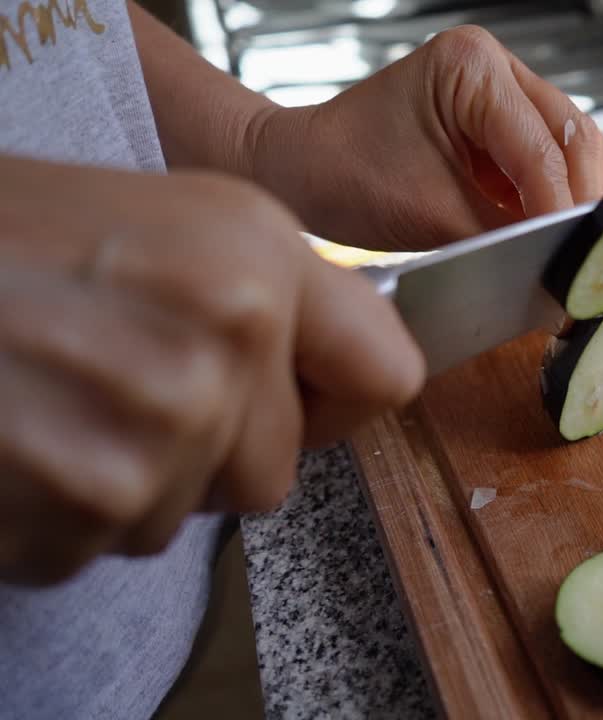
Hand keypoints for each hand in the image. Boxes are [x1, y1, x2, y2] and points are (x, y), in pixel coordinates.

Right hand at [0, 156, 424, 584]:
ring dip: (122, 481)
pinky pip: (99, 545)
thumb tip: (331, 373)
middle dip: (207, 450)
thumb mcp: (165, 219)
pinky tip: (17, 440)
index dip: (338, 400)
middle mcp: (227, 335)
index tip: (303, 400)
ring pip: (182, 514)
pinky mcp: (87, 500)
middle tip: (120, 383)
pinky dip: (54, 514)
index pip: (388, 374)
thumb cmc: (1, 234)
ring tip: (53, 398)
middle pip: (276, 470)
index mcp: (259, 253)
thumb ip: (265, 296)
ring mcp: (160, 425)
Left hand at [245, 25, 602, 250]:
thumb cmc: (345, 178)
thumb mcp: (433, 215)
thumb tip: (561, 264)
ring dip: (572, 198)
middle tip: (587, 256)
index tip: (576, 260)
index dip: (562, 209)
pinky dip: (551, 196)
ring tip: (572, 248)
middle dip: (580, 199)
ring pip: (569, 145)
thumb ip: (505, 234)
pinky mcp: (499, 117)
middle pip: (573, 135)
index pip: (542, 147)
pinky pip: (546, 157)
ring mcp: (499, 86)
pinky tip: (550, 232)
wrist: (303, 170)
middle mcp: (493, 63)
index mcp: (470, 66)